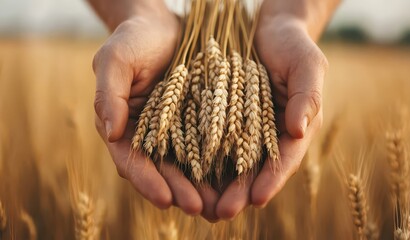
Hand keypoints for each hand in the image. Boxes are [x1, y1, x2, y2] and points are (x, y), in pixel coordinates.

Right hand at [92, 14, 214, 216]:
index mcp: (123, 124)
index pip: (131, 160)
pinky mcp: (196, 123)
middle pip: (161, 170)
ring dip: (200, 187)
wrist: (167, 26)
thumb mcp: (116, 59)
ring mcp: (172, 130)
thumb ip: (109, 93)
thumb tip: (109, 131)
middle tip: (200, 209)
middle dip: (179, 191)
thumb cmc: (136, 39)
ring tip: (219, 205)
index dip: (147, 181)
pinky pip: (206, 147)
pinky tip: (231, 180)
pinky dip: (216, 165)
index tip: (165, 200)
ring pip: (185, 165)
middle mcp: (147, 134)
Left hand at [214, 15, 326, 218]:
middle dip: (240, 192)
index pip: (285, 158)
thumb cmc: (291, 45)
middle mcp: (268, 133)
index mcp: (294, 126)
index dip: (272, 179)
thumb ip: (307, 96)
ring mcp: (245, 129)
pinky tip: (188, 177)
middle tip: (222, 212)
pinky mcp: (223, 120)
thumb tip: (299, 131)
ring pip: (231, 163)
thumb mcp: (306, 64)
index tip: (258, 198)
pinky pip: (212, 143)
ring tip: (202, 207)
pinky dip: (202, 161)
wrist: (266, 31)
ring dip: (218, 186)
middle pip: (255, 169)